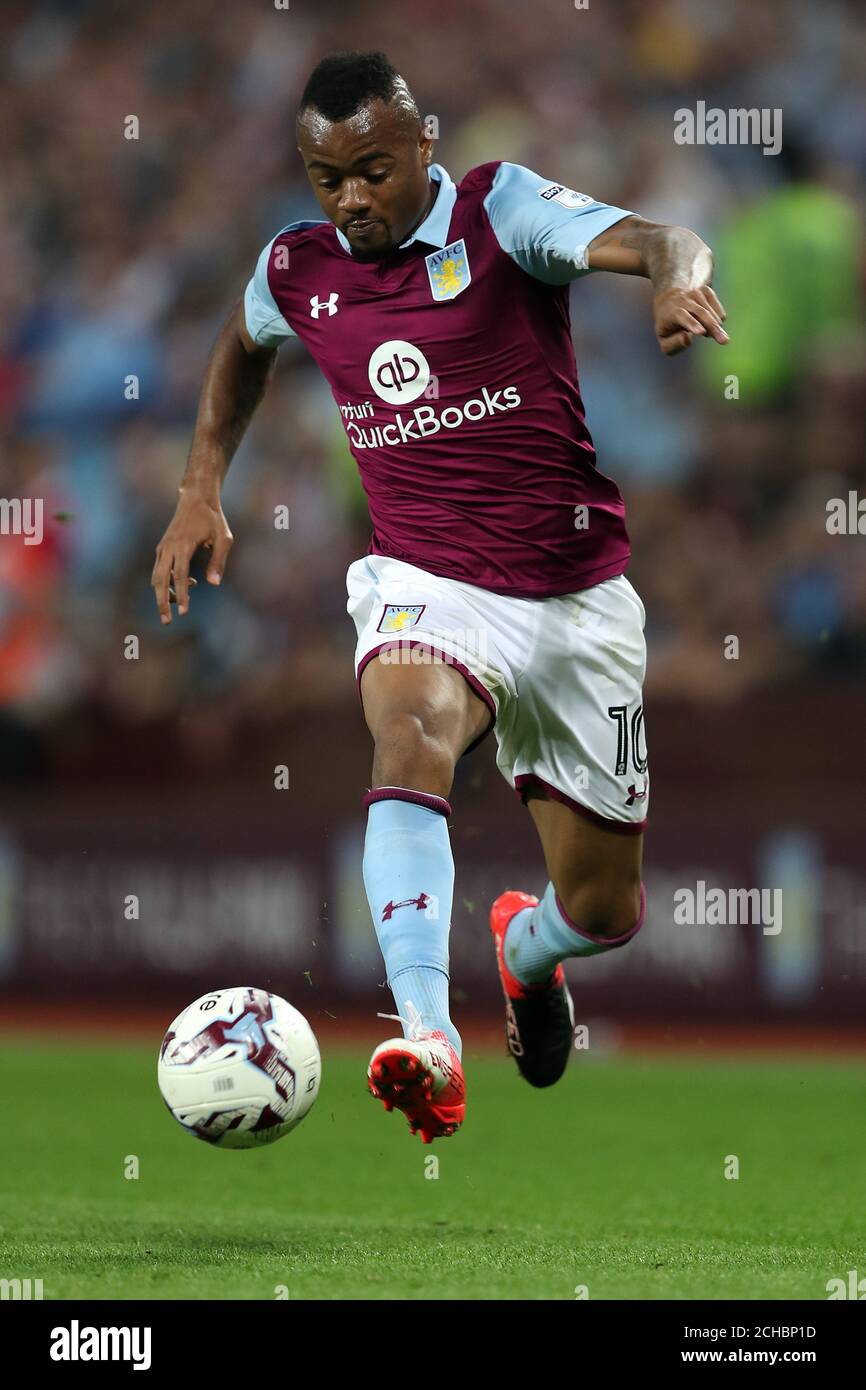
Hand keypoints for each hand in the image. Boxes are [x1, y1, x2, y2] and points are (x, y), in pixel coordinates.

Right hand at [151, 487, 232, 623]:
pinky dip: (168, 582)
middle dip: (162, 602)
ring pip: (157, 577)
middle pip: (160, 580)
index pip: (179, 576)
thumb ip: (219, 561)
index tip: (184, 613)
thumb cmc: (213, 519)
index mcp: (183, 545)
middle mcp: (168, 547)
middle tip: (167, 622)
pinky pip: (160, 571)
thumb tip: (214, 584)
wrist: (195, 498)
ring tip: (177, 608)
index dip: (182, 595)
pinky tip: (188, 584)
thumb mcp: (224, 538)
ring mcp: (163, 548)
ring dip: (164, 594)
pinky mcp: (162, 548)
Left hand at [653, 285, 728, 355]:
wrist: (668, 300)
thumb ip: (673, 344)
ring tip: (707, 334)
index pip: (682, 316)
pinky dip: (717, 321)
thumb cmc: (667, 325)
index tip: (701, 332)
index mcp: (671, 311)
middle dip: (713, 327)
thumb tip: (687, 339)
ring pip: (713, 313)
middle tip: (724, 341)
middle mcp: (684, 299)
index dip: (692, 324)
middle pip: (701, 313)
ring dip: (714, 328)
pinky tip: (708, 323)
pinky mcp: (707, 291)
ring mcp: (696, 293)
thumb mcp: (663, 340)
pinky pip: (719, 311)